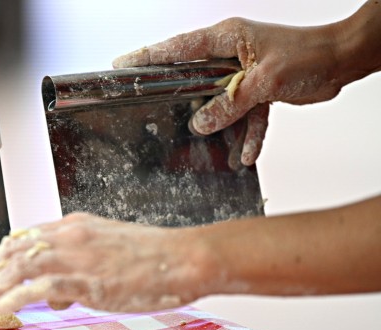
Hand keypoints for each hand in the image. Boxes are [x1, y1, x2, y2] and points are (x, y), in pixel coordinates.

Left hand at [0, 213, 212, 315]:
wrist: (184, 258)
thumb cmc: (155, 256)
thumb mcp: (110, 249)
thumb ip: (80, 265)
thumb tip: (56, 294)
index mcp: (77, 225)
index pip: (26, 235)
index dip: (4, 254)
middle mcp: (71, 236)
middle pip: (15, 249)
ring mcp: (77, 258)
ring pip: (19, 266)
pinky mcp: (87, 281)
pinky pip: (38, 287)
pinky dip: (15, 298)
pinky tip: (4, 308)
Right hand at [113, 18, 344, 165]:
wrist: (342, 61)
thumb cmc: (309, 56)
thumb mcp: (264, 82)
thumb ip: (229, 103)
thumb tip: (200, 124)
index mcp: (227, 40)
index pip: (178, 48)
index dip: (148, 57)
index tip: (122, 63)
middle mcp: (230, 55)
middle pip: (192, 77)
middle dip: (178, 95)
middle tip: (151, 106)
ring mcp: (242, 73)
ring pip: (217, 101)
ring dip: (218, 124)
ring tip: (208, 142)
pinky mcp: (256, 90)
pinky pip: (243, 115)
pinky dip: (246, 134)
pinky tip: (246, 153)